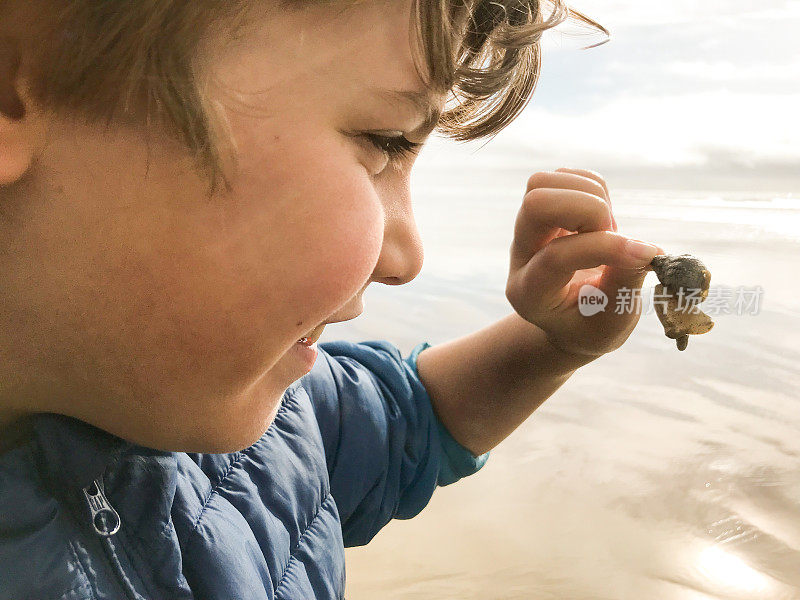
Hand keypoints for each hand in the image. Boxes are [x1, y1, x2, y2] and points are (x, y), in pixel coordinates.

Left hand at [505, 168, 663, 358]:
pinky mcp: (546, 208)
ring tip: (608, 229)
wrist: (573, 319)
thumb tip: (644, 249)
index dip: (603, 248)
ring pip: (544, 182)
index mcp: (530, 293)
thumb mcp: (613, 322)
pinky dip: (596, 189)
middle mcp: (520, 255)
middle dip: (588, 211)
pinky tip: (604, 222)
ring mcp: (528, 228)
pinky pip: (566, 176)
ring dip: (591, 196)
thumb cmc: (593, 326)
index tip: (643, 255)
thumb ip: (624, 284)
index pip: (556, 256)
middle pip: (536, 203)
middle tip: (611, 235)